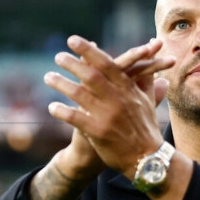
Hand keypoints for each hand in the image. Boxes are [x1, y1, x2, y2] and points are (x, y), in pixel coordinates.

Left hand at [45, 37, 174, 179]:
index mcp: (129, 89)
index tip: (74, 40)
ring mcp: (108, 116)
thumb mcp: (148, 102)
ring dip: (61, 83)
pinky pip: (75, 118)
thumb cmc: (146, 128)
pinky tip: (52, 106)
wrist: (147, 159)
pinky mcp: (98, 132)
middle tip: (58, 56)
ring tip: (48, 77)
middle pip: (91, 75)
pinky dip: (61, 111)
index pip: (107, 64)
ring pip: (79, 94)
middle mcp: (118, 99)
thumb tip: (151, 64)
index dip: (89, 50)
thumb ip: (146, 80)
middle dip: (72, 63)